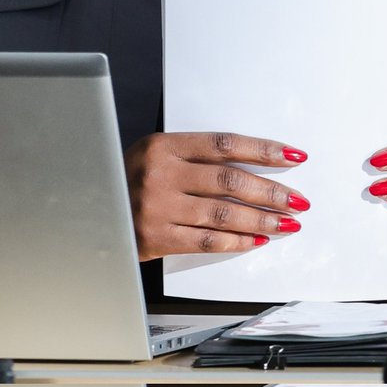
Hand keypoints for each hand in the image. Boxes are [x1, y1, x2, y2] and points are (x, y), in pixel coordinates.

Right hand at [124, 130, 308, 259]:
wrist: (88, 207)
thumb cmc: (126, 177)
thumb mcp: (152, 153)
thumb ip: (192, 157)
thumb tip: (249, 166)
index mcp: (163, 145)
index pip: (224, 144)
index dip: (262, 150)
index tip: (292, 156)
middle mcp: (161, 174)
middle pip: (230, 181)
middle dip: (270, 191)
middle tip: (298, 198)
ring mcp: (158, 208)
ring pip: (224, 214)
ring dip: (261, 219)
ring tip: (287, 221)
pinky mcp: (157, 238)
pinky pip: (207, 241)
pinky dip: (237, 241)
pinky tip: (257, 239)